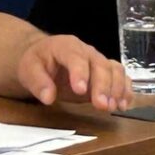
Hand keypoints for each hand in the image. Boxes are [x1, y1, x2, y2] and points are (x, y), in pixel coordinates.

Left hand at [16, 35, 132, 111]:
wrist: (44, 57)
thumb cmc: (37, 62)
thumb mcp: (29, 70)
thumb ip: (37, 82)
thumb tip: (48, 97)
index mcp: (66, 46)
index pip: (76, 57)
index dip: (80, 73)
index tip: (81, 91)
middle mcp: (86, 51)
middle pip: (100, 64)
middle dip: (103, 86)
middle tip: (102, 106)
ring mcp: (98, 61)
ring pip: (115, 69)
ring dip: (117, 89)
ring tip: (113, 107)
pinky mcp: (105, 72)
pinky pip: (121, 77)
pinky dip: (125, 90)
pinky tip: (124, 104)